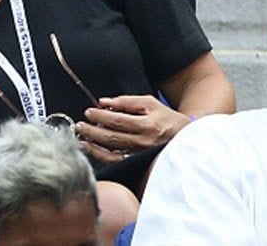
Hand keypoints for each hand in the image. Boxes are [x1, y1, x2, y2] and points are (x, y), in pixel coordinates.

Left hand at [75, 95, 189, 163]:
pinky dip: (100, 156)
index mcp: (147, 125)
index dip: (100, 116)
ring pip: (111, 153)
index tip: (89, 112)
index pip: (117, 121)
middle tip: (80, 124)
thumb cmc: (167, 119)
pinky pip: (116, 162)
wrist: (186, 138)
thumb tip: (104, 102)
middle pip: (111, 137)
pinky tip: (91, 149)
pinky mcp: (138, 164)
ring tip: (81, 138)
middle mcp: (143, 142)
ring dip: (93, 146)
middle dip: (91, 131)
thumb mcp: (150, 103)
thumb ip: (126, 101)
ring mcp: (140, 155)